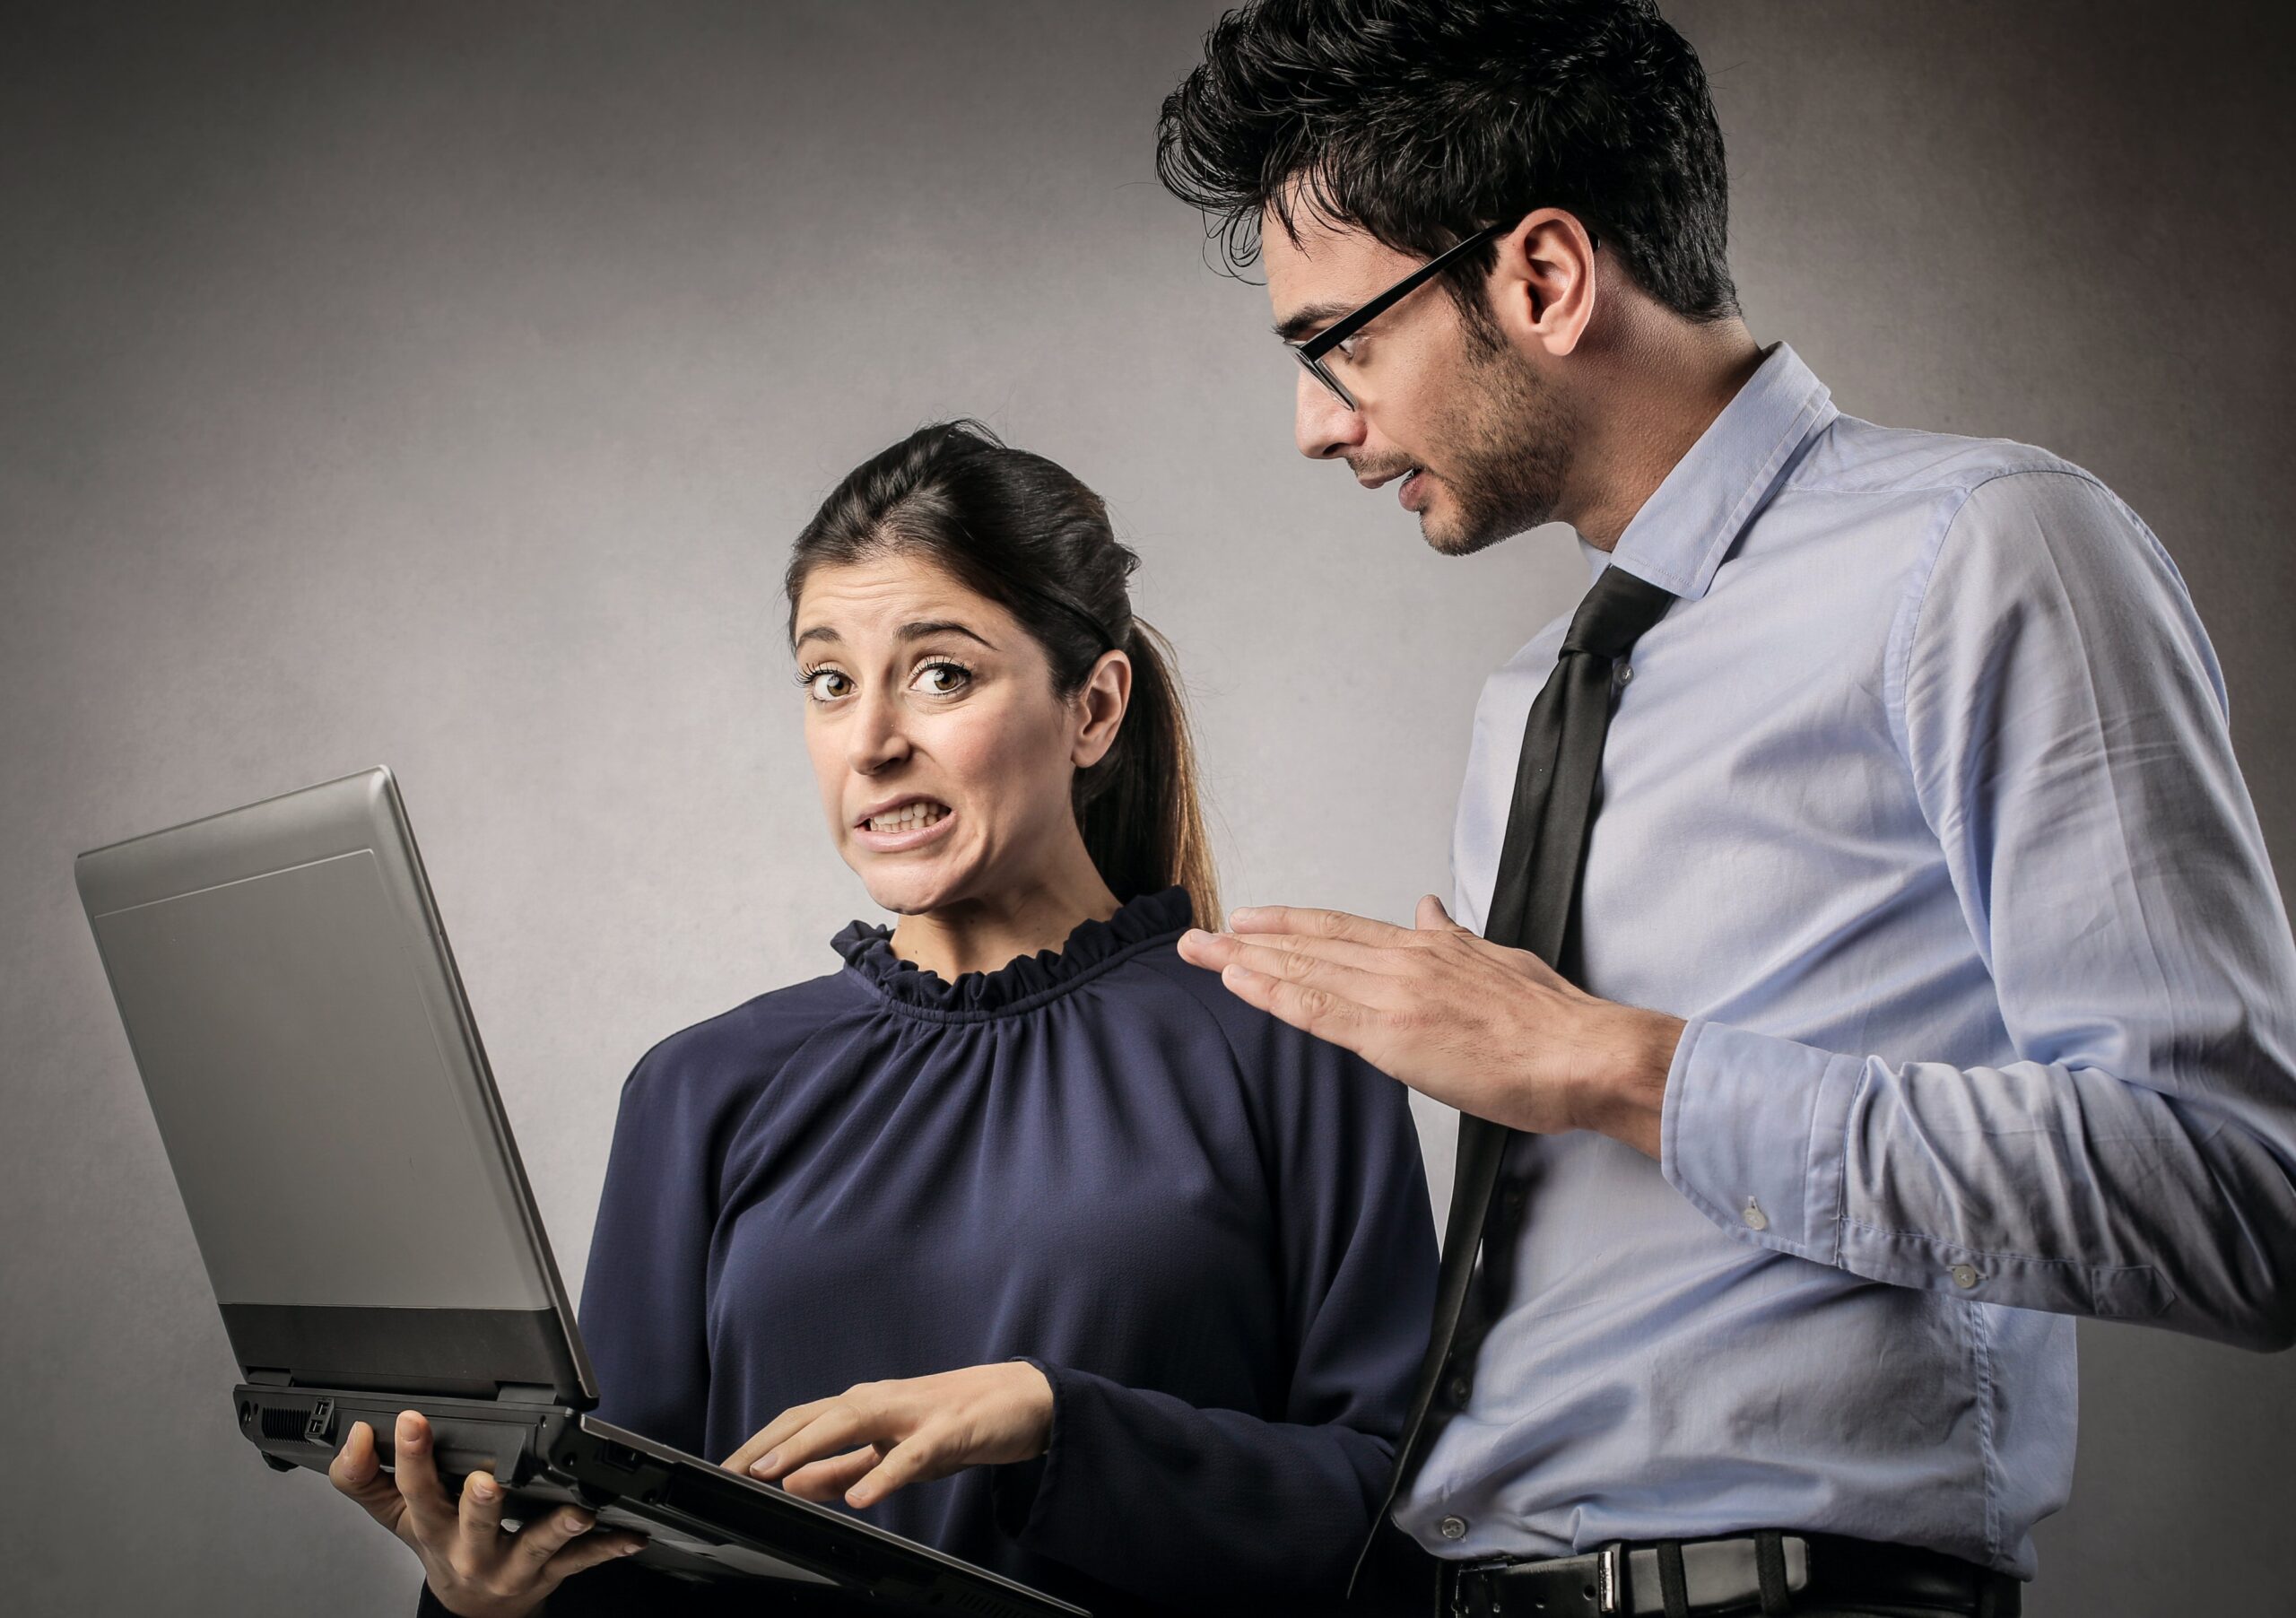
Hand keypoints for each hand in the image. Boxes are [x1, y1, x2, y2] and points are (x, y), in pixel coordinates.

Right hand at [329, 1410, 643, 1617]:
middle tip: (487, 1481)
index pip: (413, 1491)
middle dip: (480, 1503)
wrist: (474, 1608)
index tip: (409, 1419)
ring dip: (557, 1528)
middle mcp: (471, 1550)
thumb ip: (365, 1477)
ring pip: (536, 1545)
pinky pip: (583, 1560)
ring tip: (579, 1511)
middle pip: (473, 1524)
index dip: (410, 1456)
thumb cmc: (441, 1545)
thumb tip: (355, 1435)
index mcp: (432, 1528)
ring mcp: (514, 1565)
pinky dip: (609, 1546)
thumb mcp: (396, 1517)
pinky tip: (632, 1535)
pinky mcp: (551, 1572)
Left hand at [723, 1362, 1053, 1509]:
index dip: (761, 1444)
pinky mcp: (948, 1430)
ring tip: (774, 1475)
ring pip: (852, 1422)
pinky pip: (910, 1456)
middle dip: (769, 1444)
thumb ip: (842, 1469)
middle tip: (732, 1473)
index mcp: (865, 1406)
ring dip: (808, 1447)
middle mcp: (881, 1401)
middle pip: (814, 1416)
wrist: (1024, 1401)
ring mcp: (913, 1412)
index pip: (800, 1421)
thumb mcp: (891, 1452)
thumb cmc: (955, 1424)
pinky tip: (861, 1497)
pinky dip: (882, 1474)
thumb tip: (790, 1484)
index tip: (725, 1470)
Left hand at [1176, 895, 1684, 1155]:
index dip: (1290, 923)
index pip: (1342, 930)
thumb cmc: (1553, 1021)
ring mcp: (1394, 996)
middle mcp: (1404, 961)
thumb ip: (1457, 938)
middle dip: (1247, 940)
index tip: (1248, 918)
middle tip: (1194, 936)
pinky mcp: (1393, 1038)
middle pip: (1309, 946)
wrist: (1583, 1052)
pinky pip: (1320, 1012)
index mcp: (1430, 947)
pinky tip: (1242, 987)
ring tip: (1199, 953)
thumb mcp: (1501, 958)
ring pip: (1304, 971)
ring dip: (1246, 962)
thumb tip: (1429, 910)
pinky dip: (1276, 996)